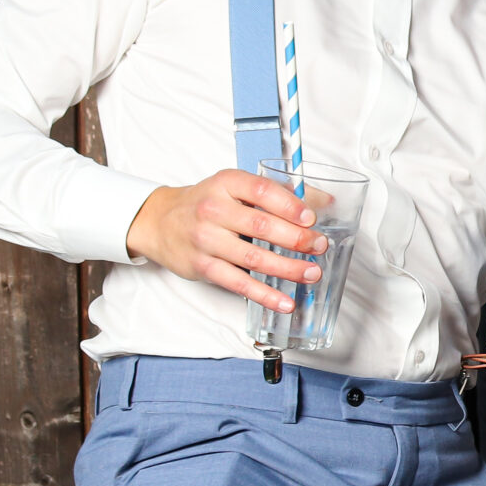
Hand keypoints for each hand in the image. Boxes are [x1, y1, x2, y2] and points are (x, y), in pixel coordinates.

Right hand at [125, 170, 327, 311]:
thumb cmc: (205, 203)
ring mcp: (206, 240)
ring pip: (253, 258)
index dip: (290, 205)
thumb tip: (326, 201)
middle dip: (296, 239)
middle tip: (319, 246)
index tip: (311, 218)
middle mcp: (213, 209)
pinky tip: (285, 302)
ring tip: (312, 273)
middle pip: (261, 226)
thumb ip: (278, 192)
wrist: (159, 221)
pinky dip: (264, 295)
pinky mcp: (203, 267)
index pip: (262, 191)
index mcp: (226, 183)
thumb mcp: (235, 187)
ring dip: (287, 268)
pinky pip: (238, 284)